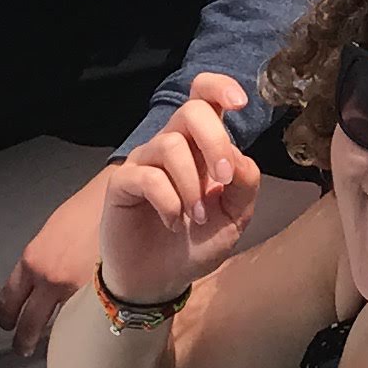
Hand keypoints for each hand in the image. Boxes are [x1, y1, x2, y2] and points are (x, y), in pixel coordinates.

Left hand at [0, 180, 106, 357]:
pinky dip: (88, 324)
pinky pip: (90, 319)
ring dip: (60, 334)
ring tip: (61, 340)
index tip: (5, 324)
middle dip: (23, 340)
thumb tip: (37, 281)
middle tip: (22, 348)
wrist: (122, 198)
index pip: (8, 300)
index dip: (5, 317)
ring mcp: (79, 291)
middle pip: (29, 323)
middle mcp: (51, 278)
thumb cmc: (91, 208)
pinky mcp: (105, 296)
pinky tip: (91, 326)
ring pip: (61, 326)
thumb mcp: (53, 232)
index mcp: (34, 260)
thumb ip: (41, 260)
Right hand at [64, 73, 262, 333]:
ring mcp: (146, 162)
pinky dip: (168, 201)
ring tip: (197, 217)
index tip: (240, 102)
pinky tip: (173, 222)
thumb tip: (242, 157)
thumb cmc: (198, 243)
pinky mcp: (123, 183)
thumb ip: (245, 187)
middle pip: (192, 111)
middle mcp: (173, 146)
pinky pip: (147, 176)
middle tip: (224, 180)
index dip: (220, 87)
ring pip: (171, 144)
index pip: (204, 97)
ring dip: (192, 184)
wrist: (161, 279)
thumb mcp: (235, 218)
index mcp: (202, 146)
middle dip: (215, 142)